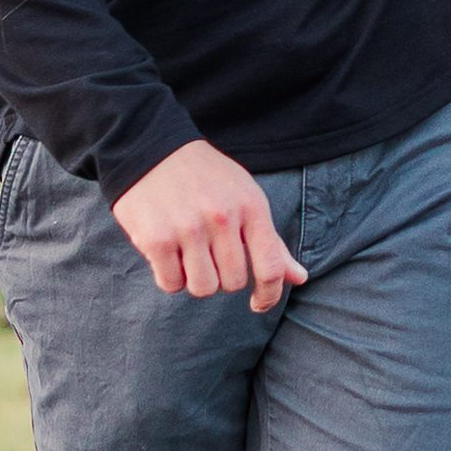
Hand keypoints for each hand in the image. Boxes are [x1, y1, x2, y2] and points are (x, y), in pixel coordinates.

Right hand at [114, 139, 307, 309]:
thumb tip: (299, 278)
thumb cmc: (206, 177)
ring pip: (203, 288)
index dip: (269, 294)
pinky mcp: (155, 239)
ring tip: (189, 255)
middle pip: (233, 283)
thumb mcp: (246, 197)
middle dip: (223, 278)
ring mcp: (187, 228)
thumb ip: (270, 241)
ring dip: (196, 280)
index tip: (258, 303)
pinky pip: (171, 284)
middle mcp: (222, 217)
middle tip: (210, 255)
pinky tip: (168, 254)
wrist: (151, 147)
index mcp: (251, 206)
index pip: (270, 266)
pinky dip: (170, 277)